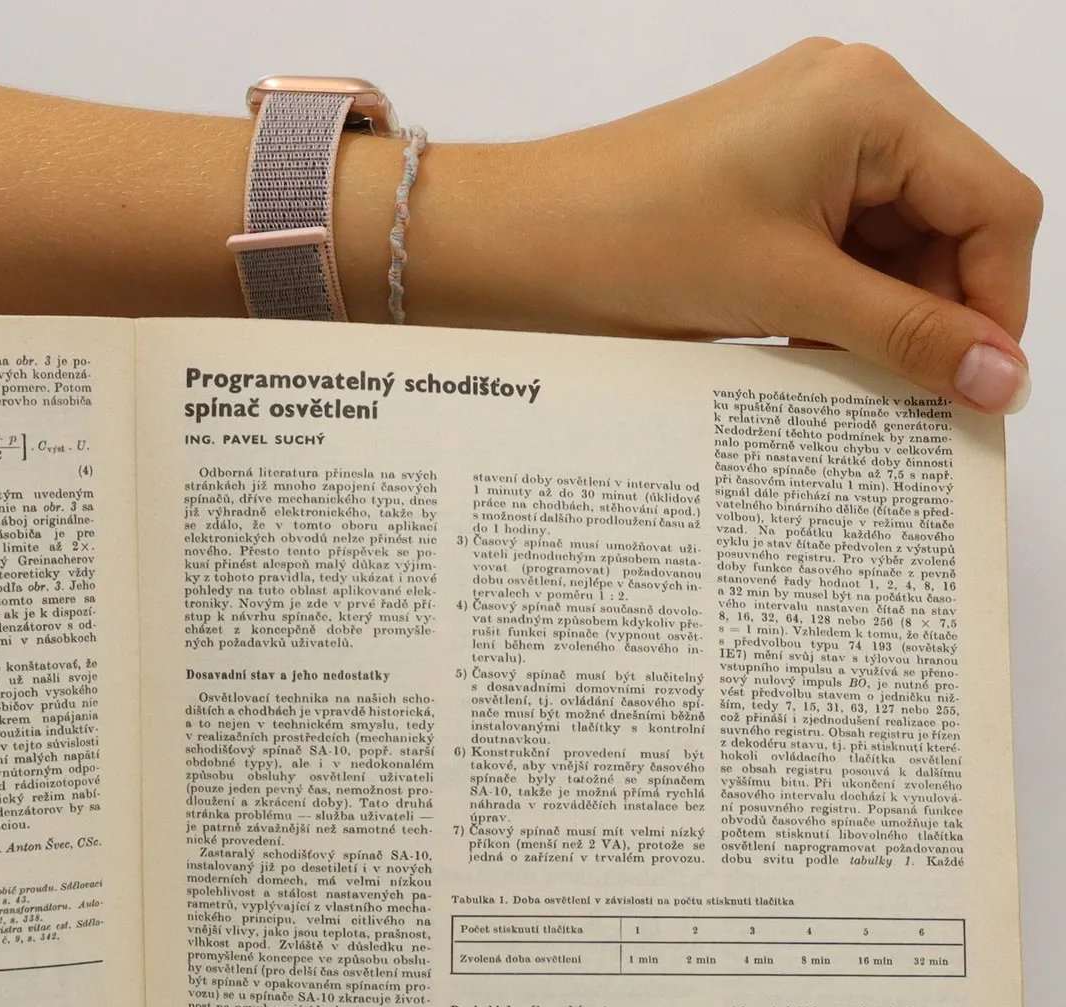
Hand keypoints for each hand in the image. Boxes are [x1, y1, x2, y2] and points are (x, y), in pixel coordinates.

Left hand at [412, 40, 1041, 409]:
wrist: (514, 243)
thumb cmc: (628, 241)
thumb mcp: (787, 296)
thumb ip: (904, 336)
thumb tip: (1000, 376)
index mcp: (875, 102)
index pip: (995, 206)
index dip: (996, 304)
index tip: (981, 386)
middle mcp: (852, 102)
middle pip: (949, 223)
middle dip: (934, 311)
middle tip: (914, 398)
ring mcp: (806, 138)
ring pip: (892, 244)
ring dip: (879, 316)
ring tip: (841, 378)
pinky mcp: (765, 179)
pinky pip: (837, 245)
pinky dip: (834, 304)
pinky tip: (804, 353)